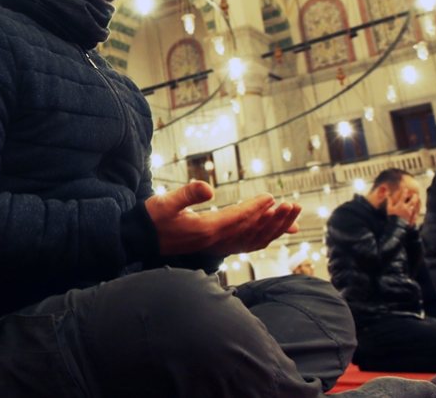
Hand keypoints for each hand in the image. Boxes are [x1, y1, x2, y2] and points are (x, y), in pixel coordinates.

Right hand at [145, 181, 300, 256]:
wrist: (142, 240)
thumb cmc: (153, 218)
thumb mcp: (165, 202)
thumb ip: (186, 194)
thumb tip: (208, 188)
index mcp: (206, 229)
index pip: (238, 219)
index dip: (256, 209)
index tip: (272, 198)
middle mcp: (216, 241)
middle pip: (252, 232)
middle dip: (275, 219)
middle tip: (293, 205)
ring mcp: (218, 246)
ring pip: (254, 240)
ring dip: (275, 229)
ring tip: (293, 216)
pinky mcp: (217, 247)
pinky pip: (247, 245)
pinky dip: (264, 238)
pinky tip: (274, 231)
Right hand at [387, 190, 418, 224]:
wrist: (397, 225)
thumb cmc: (392, 216)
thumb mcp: (389, 208)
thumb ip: (389, 201)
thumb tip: (388, 195)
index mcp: (401, 205)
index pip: (403, 196)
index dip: (405, 192)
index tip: (406, 189)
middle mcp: (407, 207)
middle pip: (412, 200)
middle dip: (414, 197)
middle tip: (415, 194)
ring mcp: (410, 212)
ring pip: (415, 206)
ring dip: (417, 202)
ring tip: (418, 200)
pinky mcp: (412, 216)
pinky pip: (416, 211)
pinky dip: (417, 208)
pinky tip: (418, 207)